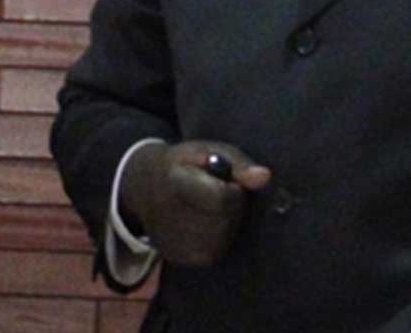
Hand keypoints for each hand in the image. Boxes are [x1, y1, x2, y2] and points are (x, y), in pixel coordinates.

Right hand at [119, 140, 271, 266]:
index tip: (225, 181)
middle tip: (216, 193)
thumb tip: (265, 177)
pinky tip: (205, 223)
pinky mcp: (177, 259)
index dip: (234, 189)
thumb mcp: (211, 151)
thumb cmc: (187, 164)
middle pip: (225, 219)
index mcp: (175, 183)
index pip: (222, 198)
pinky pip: (214, 252)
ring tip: (209, 207)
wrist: (145, 188)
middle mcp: (168, 216)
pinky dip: (218, 237)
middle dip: (232, 206)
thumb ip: (239, 164)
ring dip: (227, 223)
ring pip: (223, 237)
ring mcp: (171, 241)